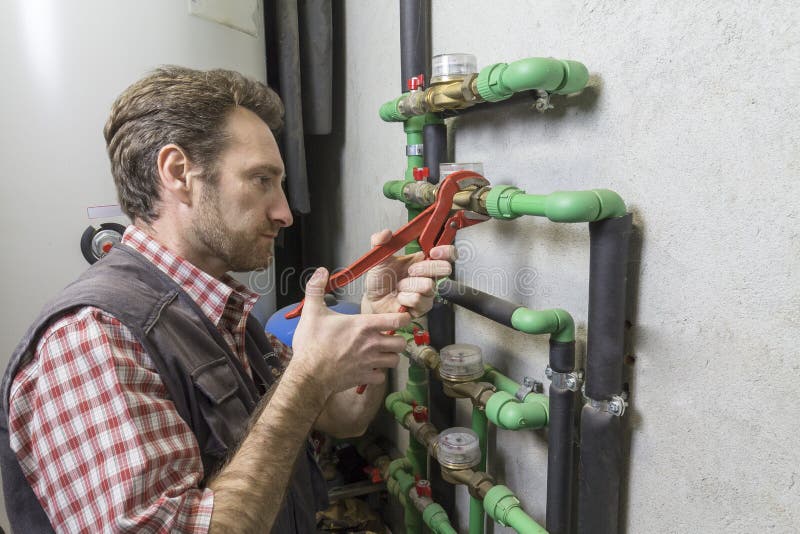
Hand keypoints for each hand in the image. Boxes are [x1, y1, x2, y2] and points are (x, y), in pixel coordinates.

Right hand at [291, 267, 409, 395]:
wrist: (308, 374)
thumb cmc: (311, 344)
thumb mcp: (311, 312)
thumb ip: (316, 289)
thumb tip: (321, 271)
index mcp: (363, 326)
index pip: (397, 320)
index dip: (403, 318)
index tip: (401, 318)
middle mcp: (371, 344)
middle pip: (401, 343)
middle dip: (397, 340)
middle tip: (388, 338)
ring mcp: (369, 362)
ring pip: (394, 360)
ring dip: (389, 357)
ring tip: (381, 353)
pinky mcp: (364, 378)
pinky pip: (381, 377)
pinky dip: (378, 373)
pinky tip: (369, 368)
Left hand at [361, 229, 455, 315]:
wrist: (372, 299)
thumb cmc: (380, 280)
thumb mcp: (379, 258)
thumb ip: (380, 242)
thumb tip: (386, 233)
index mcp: (423, 261)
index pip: (448, 253)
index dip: (446, 251)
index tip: (432, 252)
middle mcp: (428, 276)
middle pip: (445, 269)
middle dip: (425, 268)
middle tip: (409, 271)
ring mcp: (427, 293)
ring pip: (429, 286)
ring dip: (409, 285)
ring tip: (399, 287)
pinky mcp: (422, 308)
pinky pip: (419, 301)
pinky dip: (405, 298)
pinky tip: (400, 298)